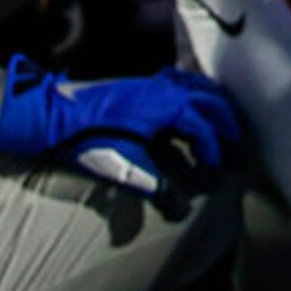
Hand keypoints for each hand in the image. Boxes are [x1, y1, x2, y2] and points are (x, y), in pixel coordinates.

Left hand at [0, 56, 240, 198]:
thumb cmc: (87, 139)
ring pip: (203, 88)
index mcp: (168, 106)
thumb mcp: (121, 166)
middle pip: (215, 103)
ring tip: (227, 129)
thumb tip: (180, 209)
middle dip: (230, 127)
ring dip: (219, 108)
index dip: (216, 153)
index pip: (207, 129)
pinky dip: (200, 93)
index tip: (215, 176)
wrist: (52, 114)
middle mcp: (168, 88)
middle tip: (238, 153)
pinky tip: (195, 108)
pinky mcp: (145, 82)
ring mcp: (157, 81)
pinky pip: (185, 81)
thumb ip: (155, 186)